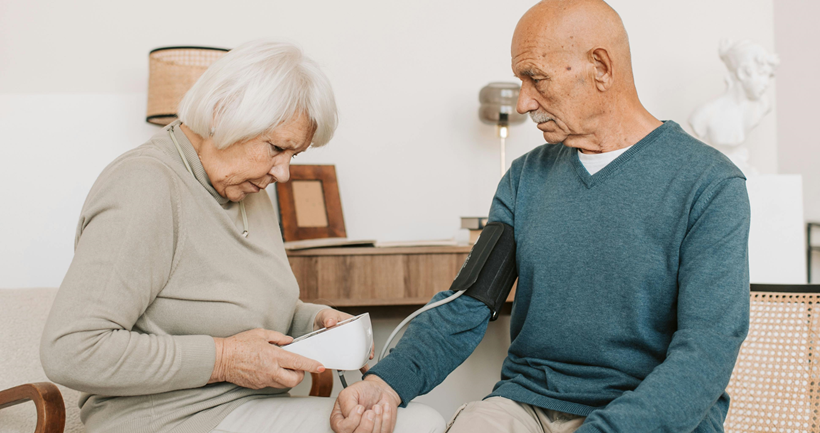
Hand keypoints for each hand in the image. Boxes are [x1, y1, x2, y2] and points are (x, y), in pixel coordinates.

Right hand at [209, 328, 324, 388]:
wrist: (221, 359)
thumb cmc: (239, 344)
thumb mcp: (260, 333)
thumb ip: (278, 337)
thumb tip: (290, 341)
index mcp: (273, 355)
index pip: (298, 362)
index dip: (311, 365)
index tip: (320, 367)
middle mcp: (271, 370)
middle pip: (295, 379)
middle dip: (301, 374)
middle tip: (298, 366)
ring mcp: (264, 379)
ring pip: (285, 384)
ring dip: (290, 377)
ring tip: (284, 367)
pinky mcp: (258, 385)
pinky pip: (274, 384)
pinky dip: (278, 378)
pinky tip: (271, 369)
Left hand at [314, 308, 374, 372]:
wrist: (318, 322)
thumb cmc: (326, 317)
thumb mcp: (328, 315)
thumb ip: (329, 317)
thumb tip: (330, 322)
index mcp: (353, 324)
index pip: (366, 334)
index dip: (370, 344)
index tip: (370, 352)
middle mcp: (352, 334)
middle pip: (362, 346)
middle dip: (365, 356)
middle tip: (365, 363)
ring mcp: (346, 343)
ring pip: (355, 353)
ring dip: (358, 362)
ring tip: (362, 370)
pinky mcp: (339, 349)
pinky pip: (344, 357)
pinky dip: (346, 364)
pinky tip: (346, 370)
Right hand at [330, 375, 400, 432]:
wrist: (380, 390)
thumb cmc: (364, 391)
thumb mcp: (350, 392)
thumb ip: (346, 405)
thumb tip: (351, 416)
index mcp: (339, 420)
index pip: (342, 429)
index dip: (352, 420)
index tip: (359, 407)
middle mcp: (351, 429)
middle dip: (366, 424)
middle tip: (370, 411)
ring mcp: (365, 432)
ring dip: (377, 419)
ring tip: (377, 407)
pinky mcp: (378, 432)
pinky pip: (383, 432)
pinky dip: (386, 419)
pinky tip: (383, 410)